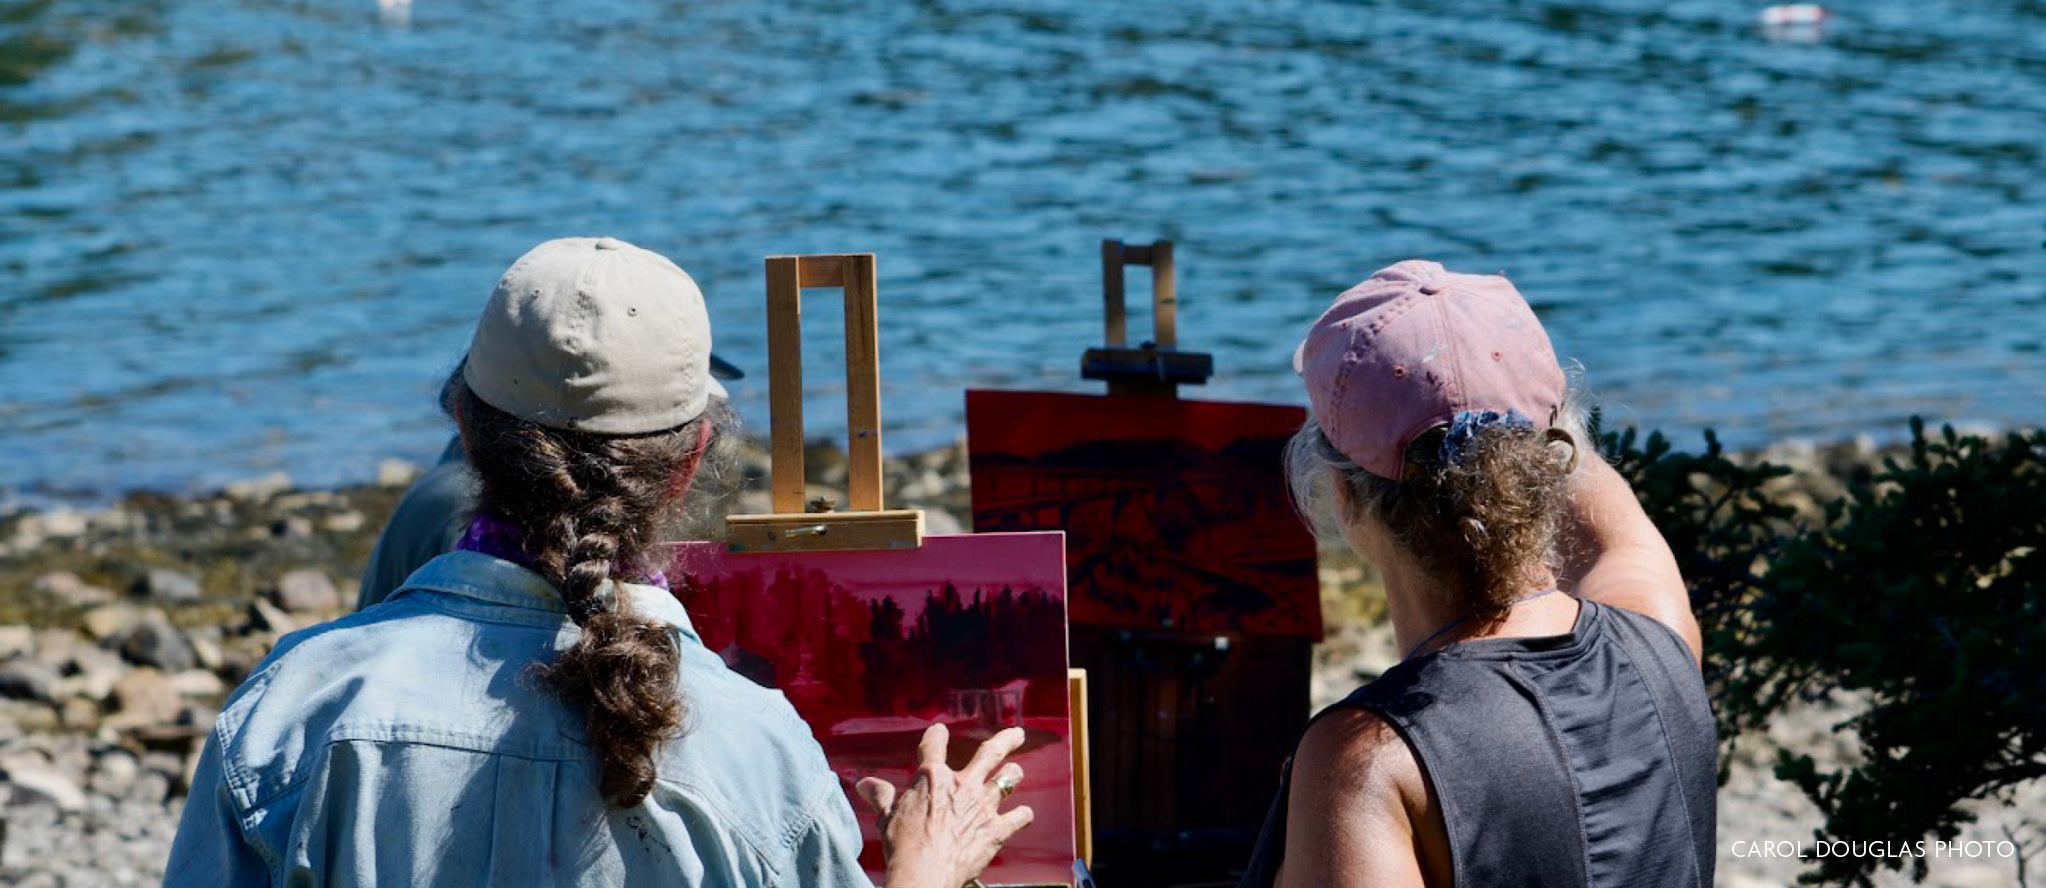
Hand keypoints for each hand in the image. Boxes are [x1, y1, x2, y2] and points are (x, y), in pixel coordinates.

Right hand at [857, 723, 1035, 887]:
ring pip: (1007, 780)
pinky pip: (1018, 818)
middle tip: (1017, 733)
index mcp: (932, 776)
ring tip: (1017, 770)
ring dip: (1014, 773)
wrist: (923, 873)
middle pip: (990, 752)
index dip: (937, 734)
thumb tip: (864, 784)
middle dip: (1006, 739)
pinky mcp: (996, 830)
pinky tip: (1025, 814)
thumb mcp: (886, 817)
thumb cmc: (902, 845)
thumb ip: (880, 796)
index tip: (940, 730)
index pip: (935, 743)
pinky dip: (1022, 815)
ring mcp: (982, 806)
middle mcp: (962, 785)